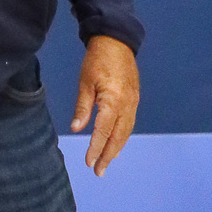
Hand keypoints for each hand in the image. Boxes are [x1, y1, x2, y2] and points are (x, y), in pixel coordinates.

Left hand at [71, 34, 139, 176]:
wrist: (117, 41)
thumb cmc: (97, 60)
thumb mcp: (85, 83)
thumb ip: (82, 108)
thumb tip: (76, 129)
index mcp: (113, 100)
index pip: (103, 131)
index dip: (96, 148)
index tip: (88, 162)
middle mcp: (127, 105)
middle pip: (118, 136)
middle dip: (108, 155)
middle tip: (98, 171)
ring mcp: (133, 102)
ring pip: (126, 132)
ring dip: (116, 148)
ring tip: (106, 161)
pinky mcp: (135, 99)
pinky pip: (129, 123)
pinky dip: (122, 136)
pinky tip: (115, 143)